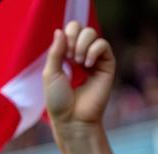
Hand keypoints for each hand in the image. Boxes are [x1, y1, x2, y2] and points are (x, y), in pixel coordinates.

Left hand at [44, 22, 115, 138]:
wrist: (72, 119)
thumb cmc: (58, 102)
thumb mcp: (51, 75)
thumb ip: (55, 52)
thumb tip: (59, 30)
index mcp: (66, 58)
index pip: (70, 33)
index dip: (66, 35)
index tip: (62, 53)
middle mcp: (81, 57)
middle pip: (81, 29)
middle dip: (74, 38)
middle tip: (70, 57)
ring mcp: (94, 60)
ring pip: (92, 34)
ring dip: (82, 44)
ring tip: (78, 61)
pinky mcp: (106, 65)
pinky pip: (103, 44)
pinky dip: (94, 50)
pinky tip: (87, 64)